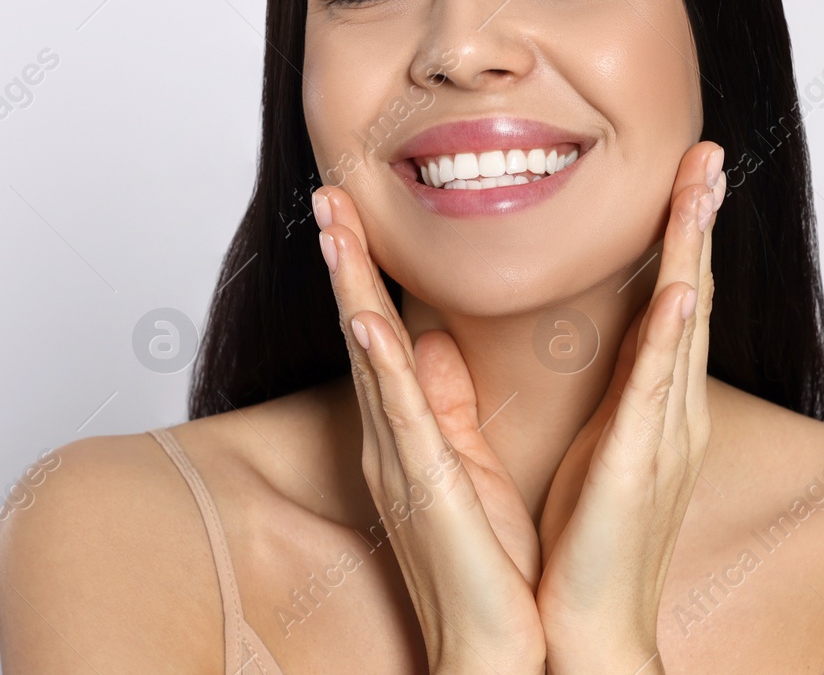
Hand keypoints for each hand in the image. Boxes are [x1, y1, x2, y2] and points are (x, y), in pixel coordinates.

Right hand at [314, 185, 544, 674]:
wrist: (493, 647)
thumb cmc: (488, 565)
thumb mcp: (464, 465)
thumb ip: (442, 401)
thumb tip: (427, 341)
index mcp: (408, 431)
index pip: (379, 332)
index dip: (363, 269)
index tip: (353, 210)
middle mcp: (392, 438)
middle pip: (361, 330)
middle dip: (344, 259)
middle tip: (329, 193)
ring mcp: (400, 460)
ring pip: (369, 357)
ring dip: (351, 288)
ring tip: (336, 226)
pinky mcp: (423, 487)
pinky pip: (401, 416)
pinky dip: (382, 366)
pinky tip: (369, 320)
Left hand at [534, 141, 723, 673]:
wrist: (588, 627)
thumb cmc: (583, 545)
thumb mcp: (578, 445)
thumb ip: (576, 389)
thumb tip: (522, 337)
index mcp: (651, 406)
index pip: (669, 305)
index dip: (676, 241)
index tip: (681, 179)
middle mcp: (670, 411)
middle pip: (689, 297)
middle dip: (697, 224)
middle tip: (706, 156)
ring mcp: (664, 434)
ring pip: (683, 323)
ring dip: (691, 251)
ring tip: (700, 187)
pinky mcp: (640, 464)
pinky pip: (657, 389)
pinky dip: (671, 336)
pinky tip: (678, 290)